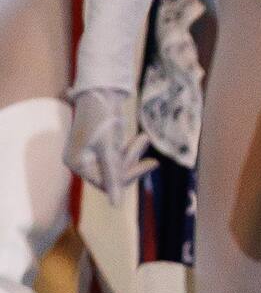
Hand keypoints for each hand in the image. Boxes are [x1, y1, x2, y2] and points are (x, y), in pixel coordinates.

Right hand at [64, 87, 156, 206]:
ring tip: (143, 137)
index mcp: (77, 163)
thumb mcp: (109, 146)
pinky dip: (129, 148)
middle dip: (131, 161)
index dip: (128, 175)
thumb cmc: (101, 115)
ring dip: (133, 153)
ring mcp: (90, 152)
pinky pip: (117, 154)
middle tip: (149, 150)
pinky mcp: (100, 144)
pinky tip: (141, 138)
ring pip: (116, 164)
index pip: (105, 182)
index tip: (152, 164)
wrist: (101, 88)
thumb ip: (112, 174)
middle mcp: (81, 160)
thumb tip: (116, 205)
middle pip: (111, 174)